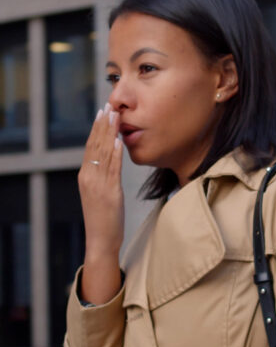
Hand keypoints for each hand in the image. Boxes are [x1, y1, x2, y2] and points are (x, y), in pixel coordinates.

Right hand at [78, 104, 123, 302]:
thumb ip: (104, 176)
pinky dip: (114, 154)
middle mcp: (89, 177)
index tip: (103, 112)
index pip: (90, 147)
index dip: (97, 129)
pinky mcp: (109, 193)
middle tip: (109, 106)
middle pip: (95, 146)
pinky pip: (112, 169)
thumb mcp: (100, 193)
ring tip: (115, 117)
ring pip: (103, 154)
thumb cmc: (104, 219)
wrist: (100, 240)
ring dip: (109, 133)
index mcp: (86, 176)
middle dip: (103, 125)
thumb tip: (110, 159)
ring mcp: (98, 184)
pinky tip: (118, 140)